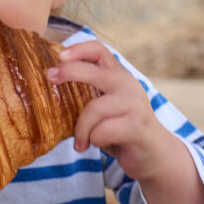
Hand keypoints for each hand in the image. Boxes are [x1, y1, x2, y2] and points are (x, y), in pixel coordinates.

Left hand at [46, 41, 172, 181]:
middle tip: (49, 78)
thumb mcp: (105, 106)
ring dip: (81, 129)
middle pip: (95, 72)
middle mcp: (128, 85)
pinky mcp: (136, 127)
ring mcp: (134, 105)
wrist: (154, 154)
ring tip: (81, 142)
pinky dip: (93, 141)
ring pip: (94, 109)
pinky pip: (102, 131)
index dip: (78, 49)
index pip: (99, 50)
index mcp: (118, 76)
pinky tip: (95, 145)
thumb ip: (89, 94)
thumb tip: (51, 84)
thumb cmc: (120, 128)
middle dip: (69, 72)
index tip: (59, 56)